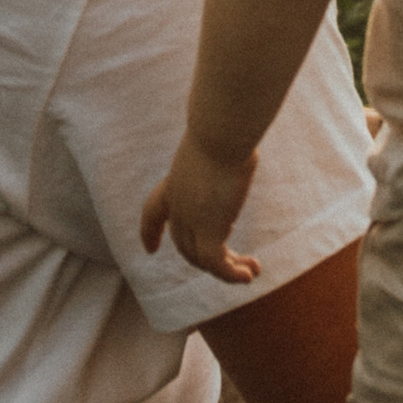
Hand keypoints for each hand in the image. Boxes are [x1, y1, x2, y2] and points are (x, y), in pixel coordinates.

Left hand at [139, 135, 262, 283]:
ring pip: (202, 258)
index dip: (150, 233)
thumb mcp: (219, 141)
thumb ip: (223, 145)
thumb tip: (241, 128)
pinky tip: (250, 275)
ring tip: (252, 270)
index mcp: (174, 182)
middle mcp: (178, 205)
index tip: (150, 249)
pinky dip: (232, 274)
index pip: (153, 212)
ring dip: (227, 269)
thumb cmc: (225, 126)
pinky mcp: (209, 230)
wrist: (221, 132)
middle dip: (209, 258)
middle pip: (184, 244)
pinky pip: (217, 263)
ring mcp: (190, 220)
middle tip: (239, 260)